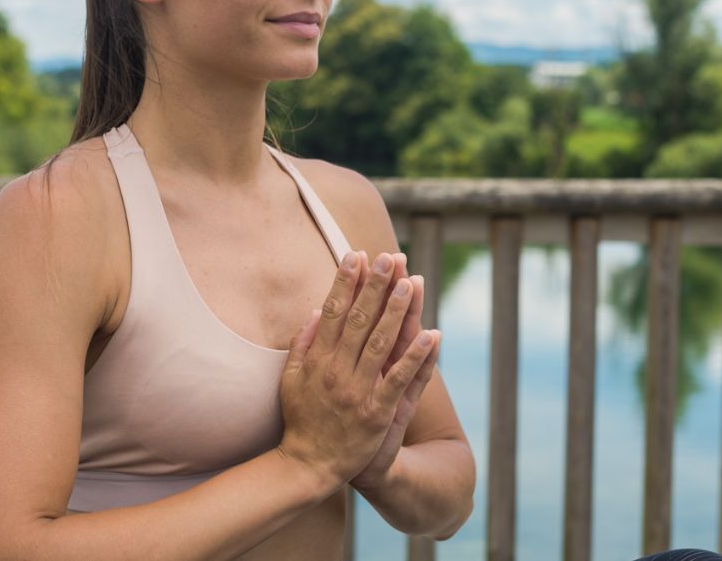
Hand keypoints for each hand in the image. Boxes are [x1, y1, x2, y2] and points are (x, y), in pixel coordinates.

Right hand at [276, 250, 437, 489]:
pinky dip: (416, 358)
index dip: (346, 282)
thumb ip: (302, 344)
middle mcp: (337, 370)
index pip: (333, 311)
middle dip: (375, 286)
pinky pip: (400, 380)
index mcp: (317, 359)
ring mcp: (358, 391)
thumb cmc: (300, 420)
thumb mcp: (290, 379)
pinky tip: (431, 336)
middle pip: (359, 320)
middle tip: (389, 257)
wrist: (308, 465)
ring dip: (397, 312)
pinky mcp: (377, 413)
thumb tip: (317, 310)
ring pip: (380, 343)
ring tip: (410, 283)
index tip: (356, 255)